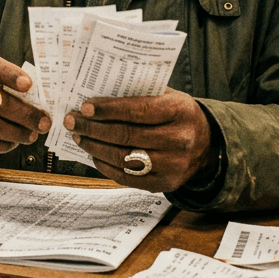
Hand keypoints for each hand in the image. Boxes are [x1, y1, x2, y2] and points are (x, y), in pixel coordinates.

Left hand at [66, 89, 215, 193]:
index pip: (139, 110)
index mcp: (180, 111)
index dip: (109, 109)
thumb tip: (98, 93)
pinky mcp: (164, 184)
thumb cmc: (177, 115)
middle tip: (73, 121)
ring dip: (95, 147)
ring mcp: (173, 166)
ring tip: (79, 136)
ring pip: (123, 158)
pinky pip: (126, 178)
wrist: (206, 145)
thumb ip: (140, 93)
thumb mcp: (168, 97)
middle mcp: (180, 140)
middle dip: (93, 127)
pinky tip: (93, 154)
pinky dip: (105, 165)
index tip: (85, 107)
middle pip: (126, 135)